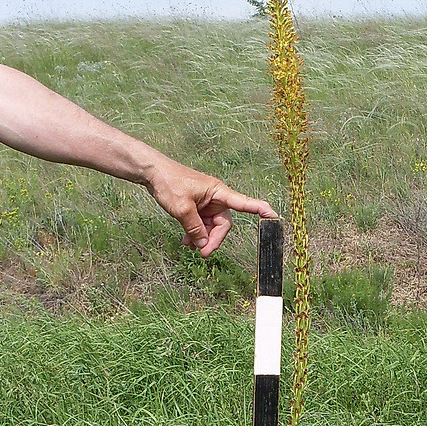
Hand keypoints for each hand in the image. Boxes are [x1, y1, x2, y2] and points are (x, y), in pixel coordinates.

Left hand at [145, 155, 277, 256]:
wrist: (153, 173)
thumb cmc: (169, 183)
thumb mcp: (182, 209)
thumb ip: (194, 228)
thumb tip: (203, 244)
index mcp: (218, 192)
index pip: (244, 202)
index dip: (259, 210)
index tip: (273, 215)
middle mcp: (216, 198)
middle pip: (223, 225)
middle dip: (213, 239)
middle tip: (202, 253)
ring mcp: (206, 203)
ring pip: (211, 227)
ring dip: (202, 238)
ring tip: (189, 246)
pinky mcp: (197, 207)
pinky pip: (201, 224)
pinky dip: (195, 233)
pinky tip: (186, 241)